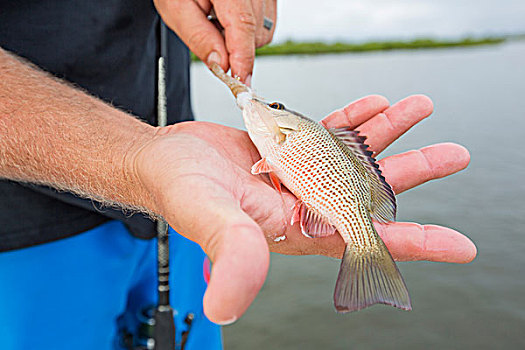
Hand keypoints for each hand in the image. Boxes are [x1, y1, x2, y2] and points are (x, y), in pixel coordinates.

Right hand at [133, 95, 475, 324]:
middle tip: (453, 155)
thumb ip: (230, 255)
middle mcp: (303, 205)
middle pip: (369, 191)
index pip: (362, 239)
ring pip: (352, 155)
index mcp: (294, 230)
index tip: (457, 244)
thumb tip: (229, 309)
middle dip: (412, 173)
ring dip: (387, 134)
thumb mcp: (208, 220)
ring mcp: (298, 174)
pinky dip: (351, 117)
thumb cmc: (179, 191)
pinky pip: (328, 132)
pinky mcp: (288, 149)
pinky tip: (373, 105)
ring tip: (418, 109)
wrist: (162, 160)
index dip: (412, 243)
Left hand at [154, 0, 276, 82]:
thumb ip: (199, 38)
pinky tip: (228, 14)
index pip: (243, 28)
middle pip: (257, 34)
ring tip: (217, 18)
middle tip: (210, 32)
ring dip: (241, 37)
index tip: (240, 84)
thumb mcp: (176, 8)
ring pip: (263, 31)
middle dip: (236, 47)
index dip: (242, 61)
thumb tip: (220, 64)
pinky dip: (247, 27)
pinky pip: (265, 21)